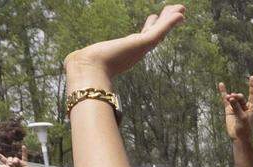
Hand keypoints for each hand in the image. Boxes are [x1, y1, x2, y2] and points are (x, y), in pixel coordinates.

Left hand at [65, 4, 184, 86]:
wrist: (89, 71)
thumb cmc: (85, 67)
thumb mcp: (89, 56)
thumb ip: (86, 57)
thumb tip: (71, 61)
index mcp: (126, 51)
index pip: (141, 36)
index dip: (149, 26)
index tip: (153, 17)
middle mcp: (136, 50)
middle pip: (155, 32)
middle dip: (165, 21)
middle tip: (176, 11)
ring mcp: (141, 48)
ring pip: (160, 31)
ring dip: (171, 19)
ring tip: (181, 9)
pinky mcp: (142, 44)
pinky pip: (160, 31)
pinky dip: (170, 23)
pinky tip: (179, 15)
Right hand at [218, 75, 252, 141]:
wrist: (239, 137)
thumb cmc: (245, 129)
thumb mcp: (242, 117)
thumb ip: (236, 107)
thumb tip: (230, 97)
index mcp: (251, 107)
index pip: (252, 94)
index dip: (252, 86)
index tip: (252, 77)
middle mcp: (244, 106)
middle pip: (240, 97)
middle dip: (237, 97)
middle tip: (233, 98)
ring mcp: (236, 107)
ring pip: (233, 98)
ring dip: (230, 97)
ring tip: (229, 97)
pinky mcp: (229, 110)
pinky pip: (225, 100)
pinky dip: (223, 92)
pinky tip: (221, 84)